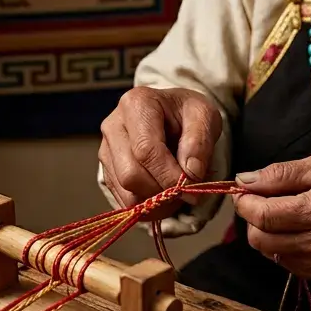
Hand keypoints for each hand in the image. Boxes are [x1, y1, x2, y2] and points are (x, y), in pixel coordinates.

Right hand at [99, 86, 222, 211]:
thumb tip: (190, 174)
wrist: (171, 117)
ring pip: (126, 194)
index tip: (190, 187)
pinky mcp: (106, 172)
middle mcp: (114, 127)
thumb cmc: (186, 115)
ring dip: (155, 203)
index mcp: (137, 104)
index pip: (146, 151)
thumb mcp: (204, 116)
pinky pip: (124, 202)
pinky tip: (162, 193)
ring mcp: (106, 151)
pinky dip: (148, 206)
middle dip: (161, 191)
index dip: (169, 175)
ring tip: (175, 192)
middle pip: (130, 176)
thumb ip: (200, 142)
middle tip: (184, 191)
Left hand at [234, 155, 310, 281]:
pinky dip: (281, 247)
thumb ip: (280, 174)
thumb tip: (244, 181)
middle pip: (260, 239)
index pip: (264, 216)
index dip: (245, 204)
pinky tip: (296, 231)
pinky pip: (285, 263)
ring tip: (282, 215)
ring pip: (269, 253)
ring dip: (266, 233)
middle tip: (261, 202)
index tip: (242, 193)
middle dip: (253, 219)